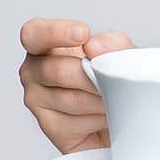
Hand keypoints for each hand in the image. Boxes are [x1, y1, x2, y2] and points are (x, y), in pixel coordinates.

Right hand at [19, 17, 135, 153]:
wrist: (125, 113)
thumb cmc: (114, 78)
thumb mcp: (123, 54)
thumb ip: (112, 43)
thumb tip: (93, 46)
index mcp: (45, 45)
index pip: (34, 34)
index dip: (55, 33)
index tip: (83, 33)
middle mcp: (34, 71)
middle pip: (59, 71)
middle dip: (93, 77)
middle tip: (115, 80)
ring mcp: (37, 100)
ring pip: (72, 99)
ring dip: (101, 99)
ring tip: (114, 98)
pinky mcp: (50, 126)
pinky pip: (76, 122)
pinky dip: (98, 119)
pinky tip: (104, 115)